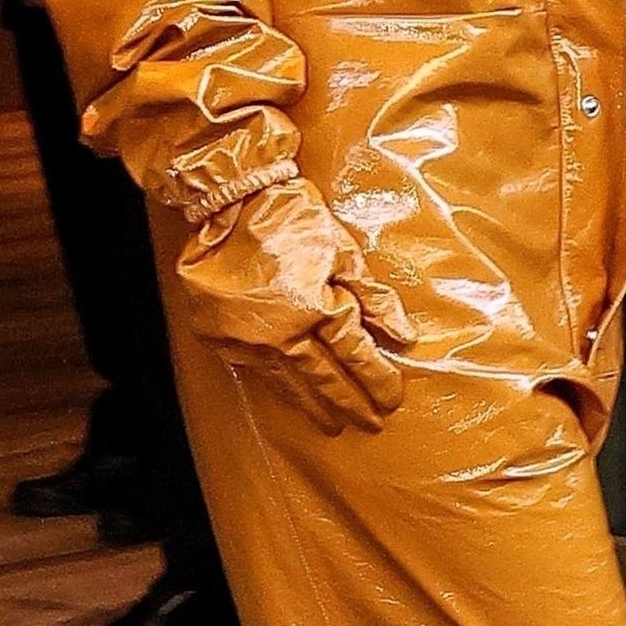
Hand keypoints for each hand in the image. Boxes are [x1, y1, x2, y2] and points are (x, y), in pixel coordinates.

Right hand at [176, 175, 415, 434]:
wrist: (231, 200)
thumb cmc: (292, 216)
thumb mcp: (342, 249)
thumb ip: (373, 296)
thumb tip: (403, 335)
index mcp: (318, 307)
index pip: (356, 355)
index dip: (377, 378)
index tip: (393, 397)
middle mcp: (284, 332)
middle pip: (327, 379)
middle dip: (353, 403)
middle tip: (371, 422)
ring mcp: (250, 340)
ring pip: (290, 384)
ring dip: (316, 406)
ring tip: (333, 424)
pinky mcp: (222, 339)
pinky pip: (258, 372)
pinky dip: (279, 386)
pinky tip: (292, 395)